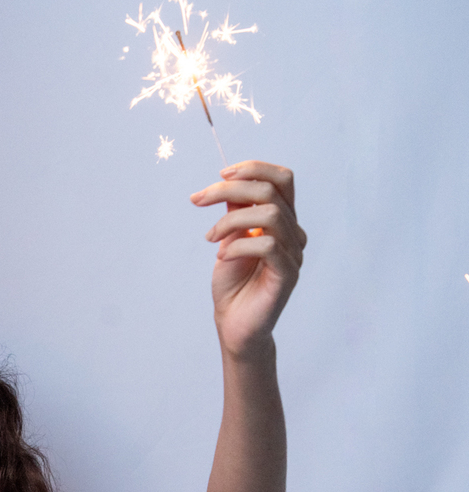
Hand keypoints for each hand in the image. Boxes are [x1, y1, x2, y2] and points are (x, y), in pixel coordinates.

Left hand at [191, 161, 305, 357]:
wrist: (234, 322)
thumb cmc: (232, 282)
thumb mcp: (229, 238)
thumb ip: (235, 211)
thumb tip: (229, 182)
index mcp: (283, 219)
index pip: (282, 179)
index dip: (253, 169)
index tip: (220, 175)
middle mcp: (294, 232)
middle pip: (271, 191)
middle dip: (229, 189)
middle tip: (198, 200)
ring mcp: (294, 253)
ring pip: (270, 215)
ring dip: (230, 221)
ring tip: (210, 238)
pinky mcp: (288, 274)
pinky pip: (267, 245)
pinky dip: (238, 245)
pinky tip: (221, 257)